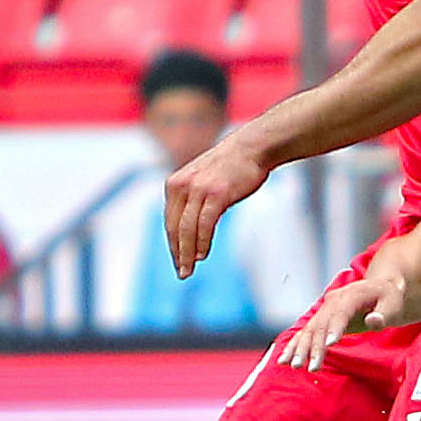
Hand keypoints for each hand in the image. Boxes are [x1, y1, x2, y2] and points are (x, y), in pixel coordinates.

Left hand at [163, 130, 269, 278]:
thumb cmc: (231, 166)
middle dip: (177, 253)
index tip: (178, 261)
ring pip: (186, 229)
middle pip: (174, 228)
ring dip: (187, 253)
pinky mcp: (215, 194)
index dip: (173, 245)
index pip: (169, 222)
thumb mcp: (203, 181)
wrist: (252, 148)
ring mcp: (198, 189)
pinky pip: (204, 224)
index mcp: (175, 184)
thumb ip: (193, 201)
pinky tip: (203, 255)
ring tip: (189, 269)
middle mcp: (182, 186)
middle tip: (182, 272)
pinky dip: (202, 242)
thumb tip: (192, 229)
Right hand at [278, 271, 411, 370]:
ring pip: (309, 330)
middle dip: (313, 346)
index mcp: (351, 295)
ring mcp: (325, 309)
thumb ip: (384, 314)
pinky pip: (305, 333)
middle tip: (308, 366)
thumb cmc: (390, 298)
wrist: (380, 287)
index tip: (329, 345)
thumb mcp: (394, 304)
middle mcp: (333, 300)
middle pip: (320, 324)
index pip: (340, 312)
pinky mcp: (322, 319)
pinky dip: (294, 346)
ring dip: (300, 348)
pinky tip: (283, 361)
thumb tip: (372, 321)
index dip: (334, 327)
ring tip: (294, 366)